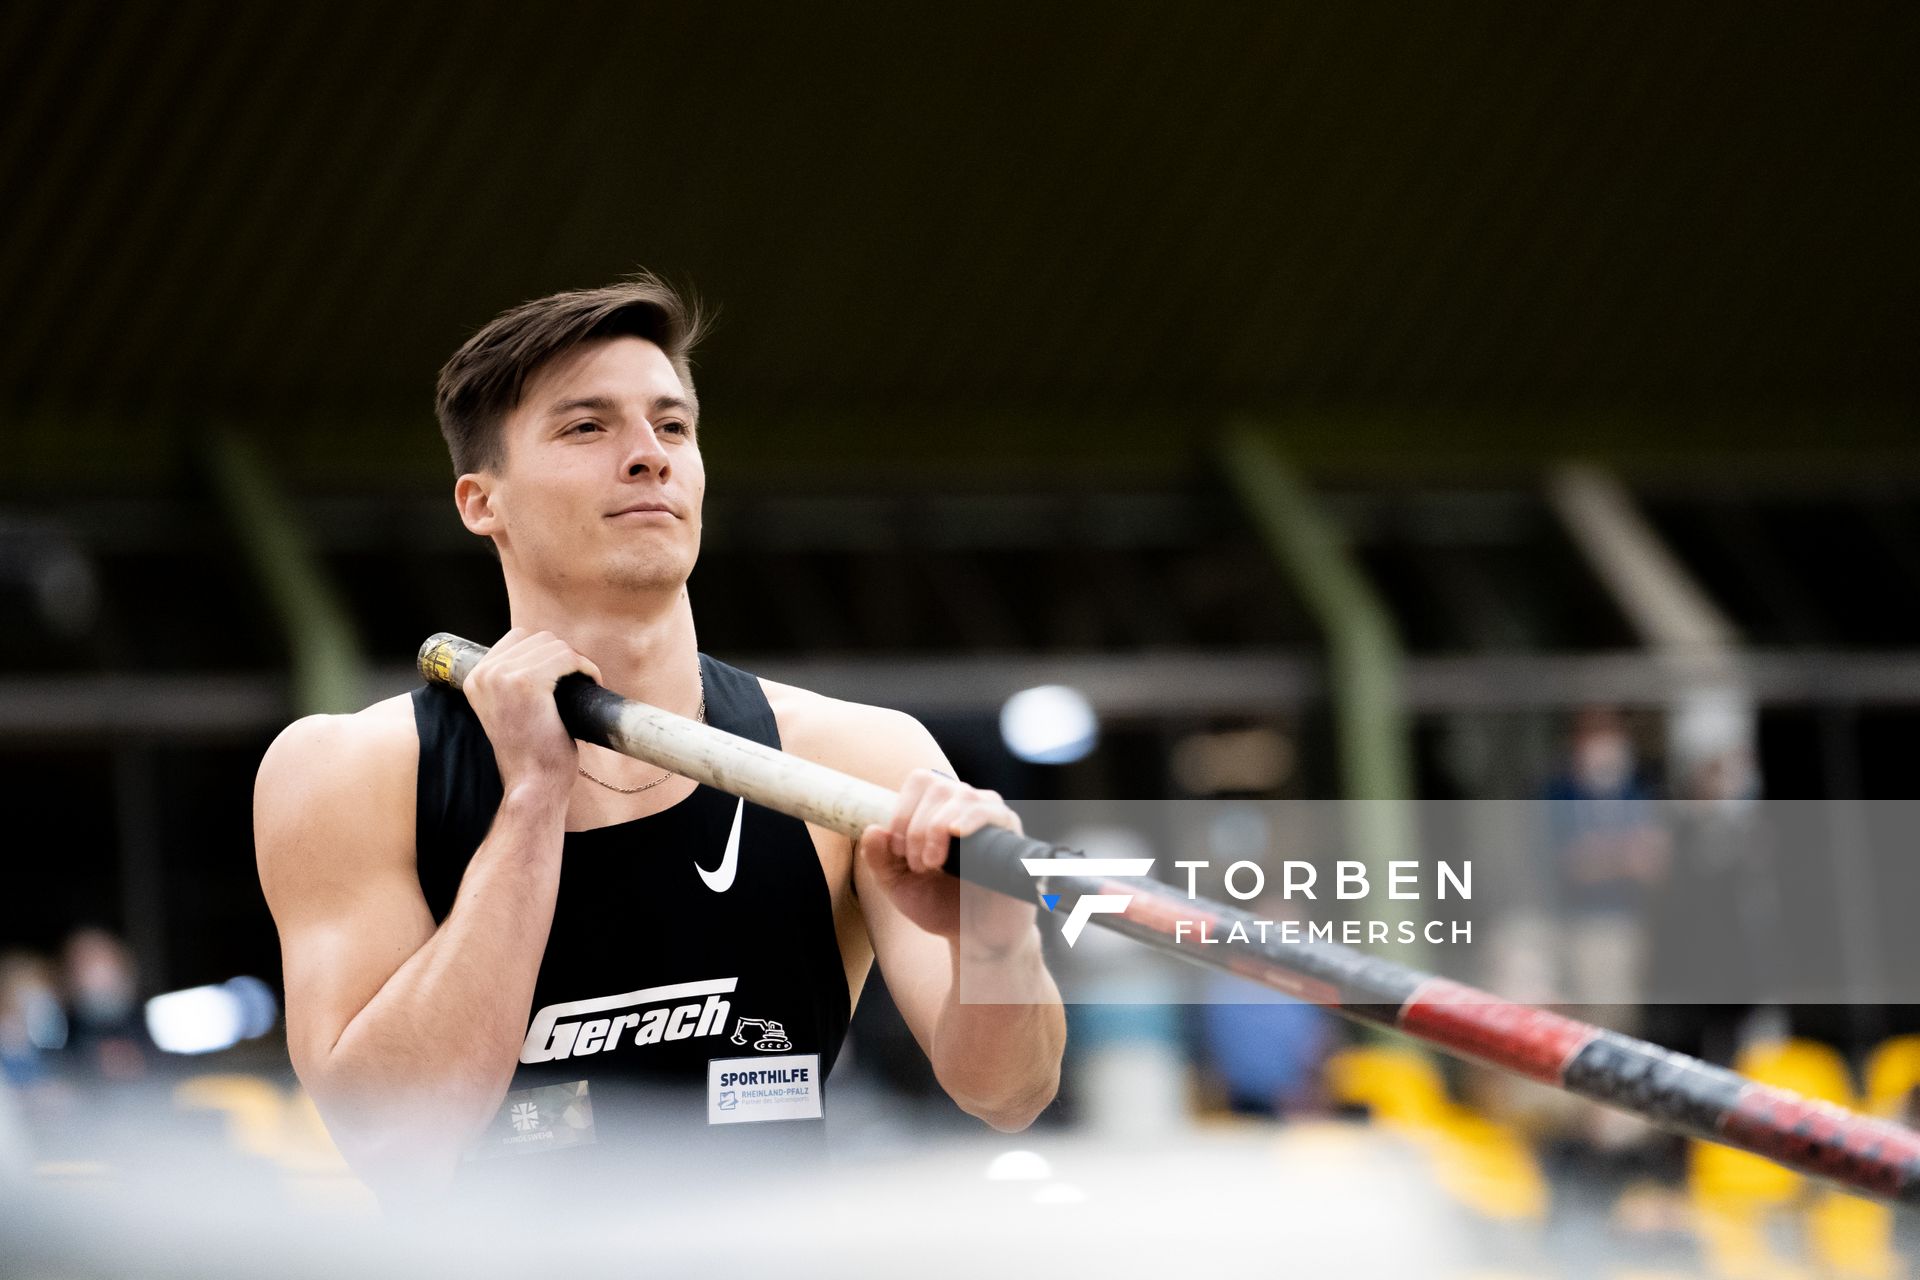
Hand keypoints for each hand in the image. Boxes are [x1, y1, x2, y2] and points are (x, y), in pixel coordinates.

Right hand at [461, 628, 602, 801]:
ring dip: (576, 661)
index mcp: (475, 678)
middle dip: (563, 656)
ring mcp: (503, 676)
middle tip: (577, 681)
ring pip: (554, 645)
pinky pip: (567, 657)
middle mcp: (484, 673)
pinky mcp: (527, 682)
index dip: (546, 653)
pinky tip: (592, 682)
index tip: (562, 675)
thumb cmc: (530, 751)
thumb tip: (547, 648)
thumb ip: (514, 679)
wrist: (532, 783)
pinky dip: (586, 667)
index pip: (517, 638)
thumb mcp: (511, 709)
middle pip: (537, 638)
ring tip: (584, 684)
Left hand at [858, 769, 1037, 951]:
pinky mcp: (1012, 835)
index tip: (897, 851)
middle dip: (916, 828)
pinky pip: (993, 811)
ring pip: (962, 796)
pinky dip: (970, 819)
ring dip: (936, 828)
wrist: (975, 938)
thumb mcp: (898, 885)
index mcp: (939, 808)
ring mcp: (991, 817)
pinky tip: (956, 835)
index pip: (920, 781)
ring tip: (933, 865)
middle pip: (937, 787)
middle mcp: (966, 805)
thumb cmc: (940, 907)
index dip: (902, 811)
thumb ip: (879, 859)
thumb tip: (873, 829)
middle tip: (917, 866)